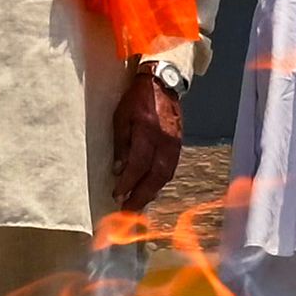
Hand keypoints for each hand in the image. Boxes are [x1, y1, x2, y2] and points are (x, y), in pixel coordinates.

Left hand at [111, 69, 185, 212]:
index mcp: (148, 132)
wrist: (163, 85)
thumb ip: (121, 144)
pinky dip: (159, 182)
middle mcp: (164, 142)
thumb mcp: (121, 118)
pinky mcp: (178, 145)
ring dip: (151, 192)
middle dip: (141, 196)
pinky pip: (170, 169)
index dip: (128, 183)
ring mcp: (174, 144)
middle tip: (128, 211)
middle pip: (155, 176)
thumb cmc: (137, 100)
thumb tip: (118, 170)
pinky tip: (150, 188)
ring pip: (165, 175)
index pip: (138, 165)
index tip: (116, 195)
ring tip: (138, 203)